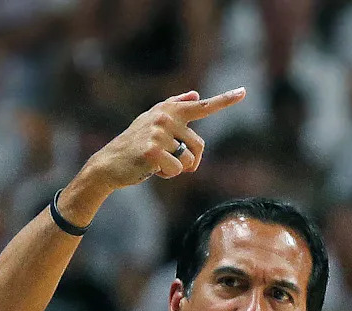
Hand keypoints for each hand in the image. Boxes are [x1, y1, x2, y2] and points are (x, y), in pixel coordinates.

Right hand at [83, 87, 245, 189]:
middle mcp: (165, 117)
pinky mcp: (153, 150)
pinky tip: (151, 171)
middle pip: (198, 145)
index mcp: (168, 109)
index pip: (202, 107)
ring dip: (176, 169)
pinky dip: (167, 176)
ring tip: (157, 166)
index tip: (243, 92)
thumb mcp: (151, 122)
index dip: (225, 100)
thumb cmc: (132, 146)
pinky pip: (176, 169)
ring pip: (187, 160)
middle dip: (190, 161)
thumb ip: (175, 107)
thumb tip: (196, 95)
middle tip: (172, 165)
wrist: (108, 164)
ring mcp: (158, 132)